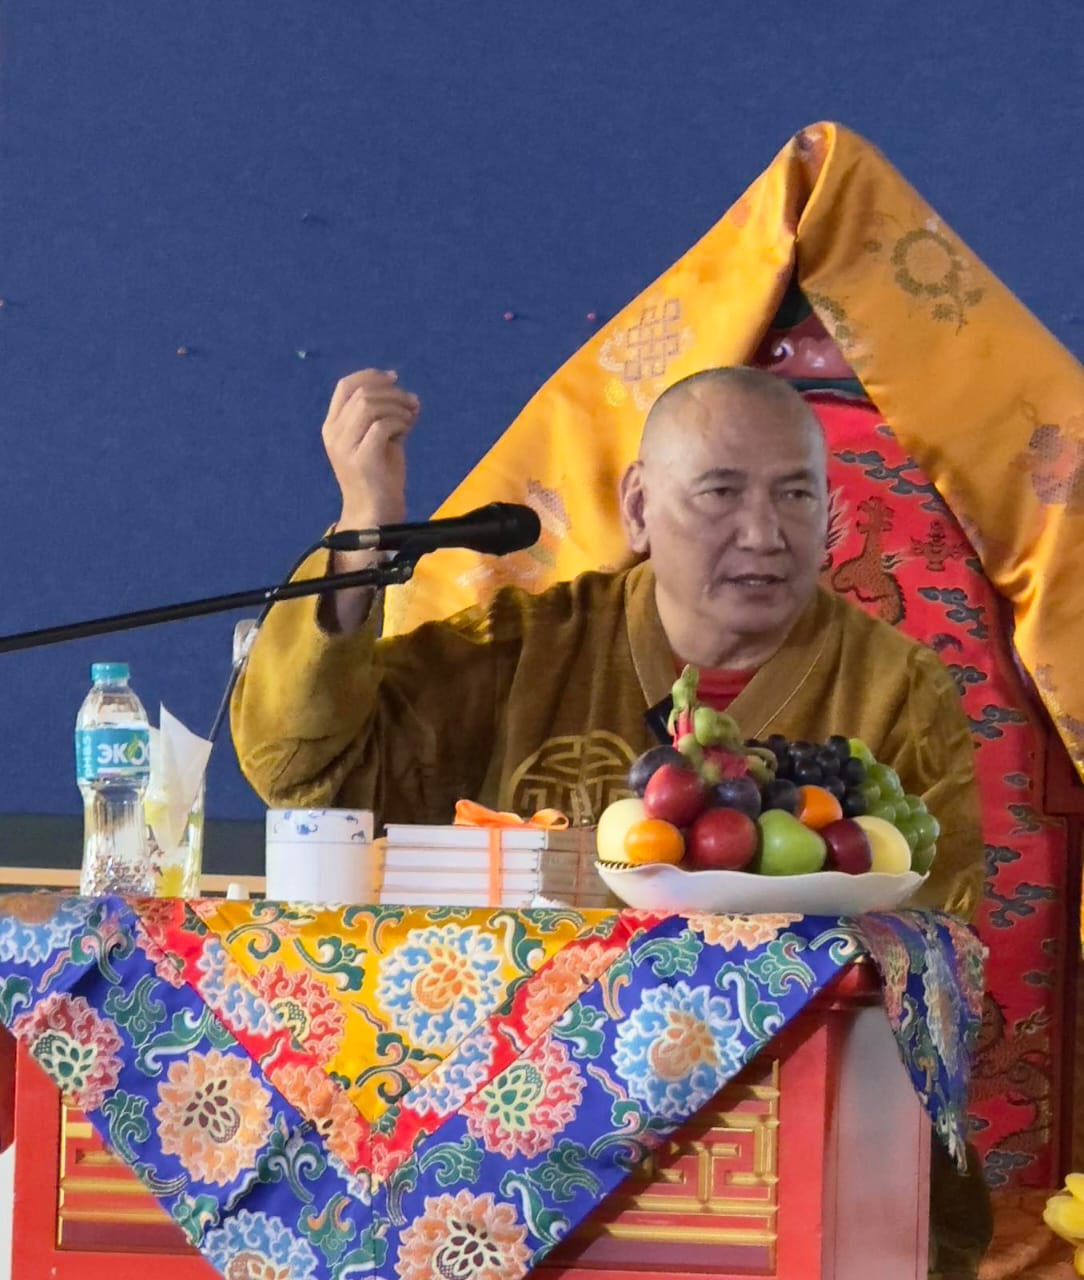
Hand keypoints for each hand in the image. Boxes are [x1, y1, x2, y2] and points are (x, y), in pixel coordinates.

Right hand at [317, 369, 419, 634]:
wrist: (374, 515)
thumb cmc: (379, 479)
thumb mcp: (381, 441)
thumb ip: (388, 417)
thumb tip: (408, 396)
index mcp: (333, 427)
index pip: (345, 386)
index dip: (370, 375)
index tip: (394, 378)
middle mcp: (334, 434)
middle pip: (361, 393)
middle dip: (391, 392)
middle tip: (411, 403)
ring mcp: (345, 447)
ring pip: (371, 405)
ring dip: (398, 407)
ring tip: (411, 418)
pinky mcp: (362, 459)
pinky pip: (383, 425)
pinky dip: (400, 422)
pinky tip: (407, 431)